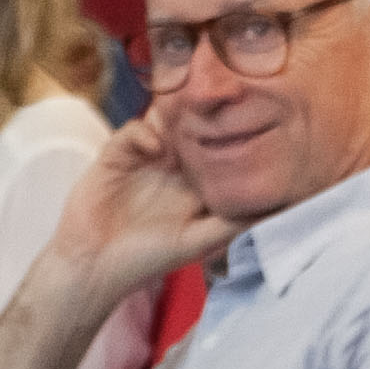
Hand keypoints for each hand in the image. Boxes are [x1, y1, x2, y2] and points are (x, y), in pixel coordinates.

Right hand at [46, 110, 238, 299]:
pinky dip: (145, 133)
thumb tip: (276, 209)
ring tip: (191, 113)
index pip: (219, 148)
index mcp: (194, 183)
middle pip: (194, 127)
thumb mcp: (197, 242)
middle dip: (207, 114)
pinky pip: (134, 130)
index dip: (233, 134)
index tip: (252, 119)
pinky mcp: (116, 154)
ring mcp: (144, 157)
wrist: (93, 265)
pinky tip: (156, 149)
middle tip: (223, 103)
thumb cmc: (146, 259)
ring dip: (176, 115)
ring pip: (165, 122)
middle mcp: (172, 166)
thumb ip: (233, 223)